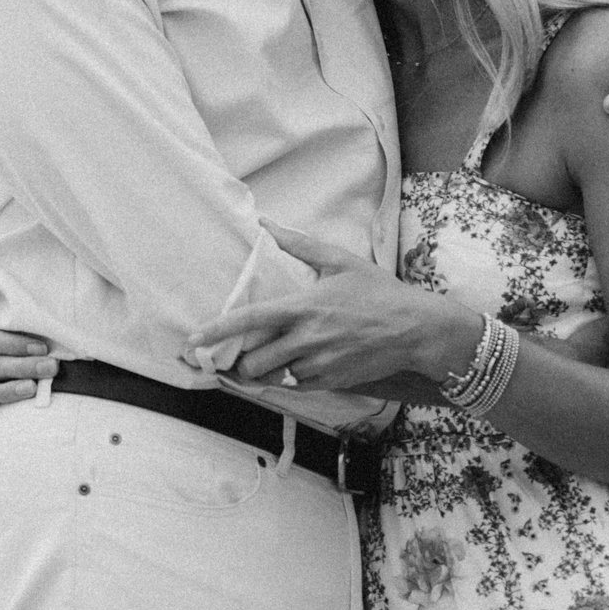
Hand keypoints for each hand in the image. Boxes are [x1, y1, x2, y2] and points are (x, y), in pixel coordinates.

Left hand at [184, 222, 474, 390]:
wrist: (415, 329)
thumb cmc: (377, 291)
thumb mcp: (338, 260)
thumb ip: (298, 244)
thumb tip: (266, 223)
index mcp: (303, 307)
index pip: (249, 320)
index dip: (217, 331)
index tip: (193, 339)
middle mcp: (307, 338)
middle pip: (254, 360)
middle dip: (241, 360)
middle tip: (240, 352)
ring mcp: (319, 364)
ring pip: (274, 376)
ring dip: (266, 370)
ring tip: (270, 358)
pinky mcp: (332, 382)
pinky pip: (298, 386)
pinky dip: (293, 377)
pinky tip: (302, 363)